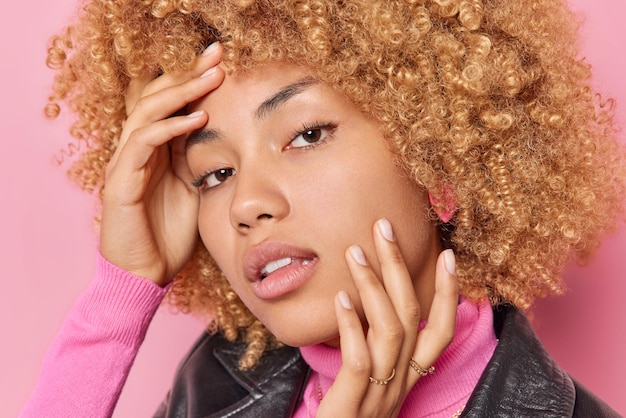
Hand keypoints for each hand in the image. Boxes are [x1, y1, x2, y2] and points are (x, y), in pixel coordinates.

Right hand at [100, 43, 224, 285]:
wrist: (146, 273)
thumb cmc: (170, 233)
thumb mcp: (193, 187)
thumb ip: (198, 158)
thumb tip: (223, 131)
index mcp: (155, 150)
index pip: (171, 104)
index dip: (193, 80)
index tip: (223, 61)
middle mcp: (137, 149)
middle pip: (157, 97)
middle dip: (188, 74)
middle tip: (218, 56)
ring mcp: (125, 163)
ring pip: (147, 112)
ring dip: (181, 92)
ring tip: (212, 78)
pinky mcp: (120, 182)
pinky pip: (141, 144)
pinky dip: (168, 127)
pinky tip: (197, 117)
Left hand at [317, 219, 457, 416]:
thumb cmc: (349, 417)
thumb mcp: (371, 384)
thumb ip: (375, 351)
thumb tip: (366, 309)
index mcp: (408, 377)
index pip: (441, 332)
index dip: (448, 294)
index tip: (447, 255)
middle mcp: (401, 384)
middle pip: (412, 319)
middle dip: (401, 269)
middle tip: (384, 227)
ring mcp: (379, 395)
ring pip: (390, 333)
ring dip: (374, 287)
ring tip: (355, 252)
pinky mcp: (351, 406)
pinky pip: (360, 362)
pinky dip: (352, 327)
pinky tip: (340, 298)